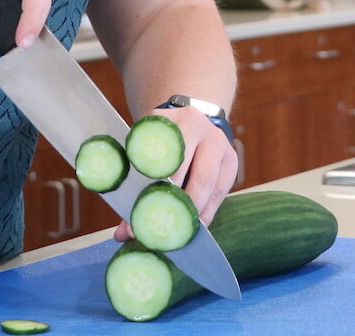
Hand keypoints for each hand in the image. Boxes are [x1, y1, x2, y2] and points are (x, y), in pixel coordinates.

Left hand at [114, 106, 238, 240]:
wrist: (187, 119)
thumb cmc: (160, 139)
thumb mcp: (144, 147)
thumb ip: (132, 185)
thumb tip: (122, 234)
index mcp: (177, 121)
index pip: (168, 156)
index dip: (154, 186)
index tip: (140, 213)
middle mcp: (203, 130)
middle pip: (196, 173)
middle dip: (179, 205)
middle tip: (162, 228)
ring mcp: (221, 145)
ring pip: (210, 184)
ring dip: (195, 213)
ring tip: (179, 233)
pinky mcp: (231, 161)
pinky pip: (220, 193)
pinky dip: (207, 213)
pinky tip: (194, 226)